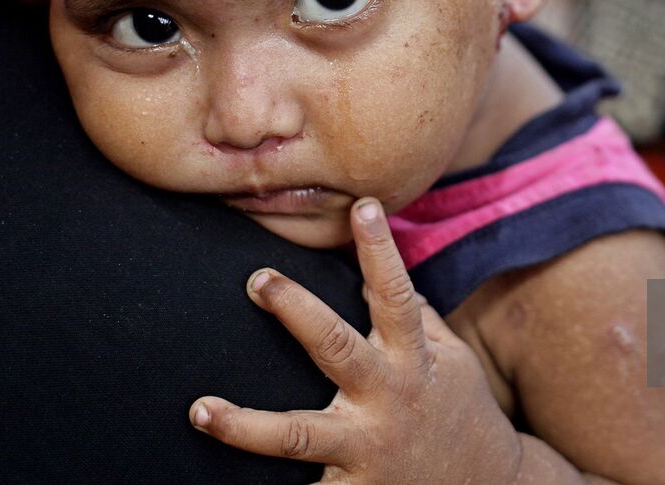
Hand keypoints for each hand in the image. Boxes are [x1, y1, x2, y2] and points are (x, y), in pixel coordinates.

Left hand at [189, 199, 522, 483]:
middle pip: (337, 349)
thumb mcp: (454, 361)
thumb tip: (371, 278)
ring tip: (200, 409)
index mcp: (415, 359)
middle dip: (297, 312)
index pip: (397, 294)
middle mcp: (389, 398)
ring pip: (299, 435)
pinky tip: (216, 483)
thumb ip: (417, 320)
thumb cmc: (464, 414)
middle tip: (259, 279)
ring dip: (245, 425)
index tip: (363, 207)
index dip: (381, 250)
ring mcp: (368, 448)